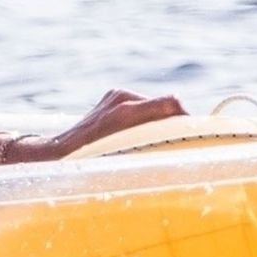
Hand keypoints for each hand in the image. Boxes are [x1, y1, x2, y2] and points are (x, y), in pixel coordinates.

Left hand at [38, 89, 187, 158]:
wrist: (57, 151)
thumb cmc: (90, 160)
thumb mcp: (126, 157)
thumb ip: (154, 144)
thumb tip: (183, 140)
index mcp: (125, 111)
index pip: (172, 102)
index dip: (188, 118)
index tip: (198, 135)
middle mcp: (121, 98)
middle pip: (166, 104)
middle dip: (177, 123)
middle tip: (185, 141)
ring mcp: (116, 96)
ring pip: (154, 106)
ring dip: (160, 122)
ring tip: (157, 142)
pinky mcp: (113, 97)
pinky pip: (141, 106)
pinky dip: (146, 119)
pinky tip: (139, 136)